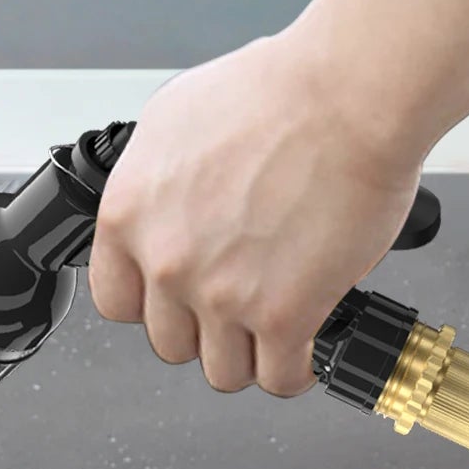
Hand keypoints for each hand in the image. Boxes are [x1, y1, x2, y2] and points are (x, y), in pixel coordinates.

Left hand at [88, 30, 423, 395]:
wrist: (352, 91)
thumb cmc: (280, 91)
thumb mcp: (176, 121)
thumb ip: (157, 182)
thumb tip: (162, 208)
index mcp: (129, 216)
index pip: (116, 300)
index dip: (152, 304)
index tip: (174, 299)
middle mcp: (167, 262)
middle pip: (171, 341)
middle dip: (204, 328)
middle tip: (236, 303)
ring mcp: (220, 297)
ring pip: (222, 369)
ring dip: (247, 355)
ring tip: (270, 329)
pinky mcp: (281, 317)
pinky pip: (277, 378)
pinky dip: (292, 373)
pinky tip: (301, 354)